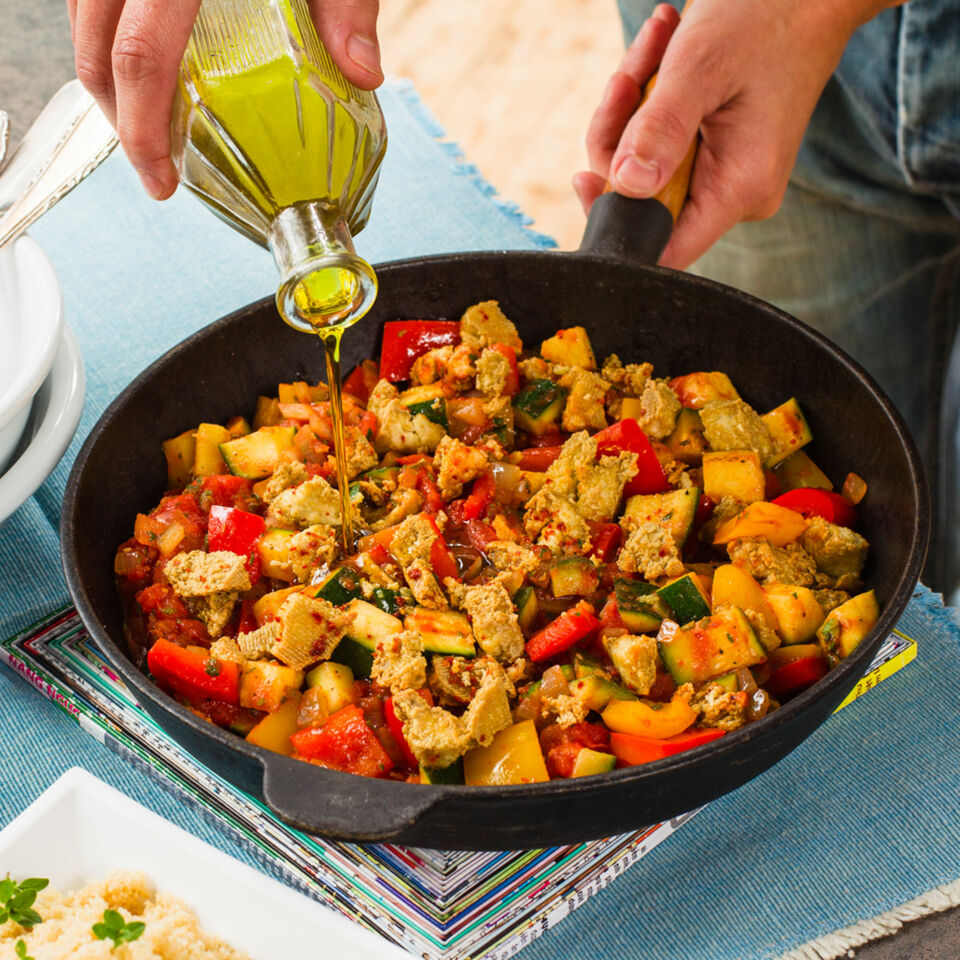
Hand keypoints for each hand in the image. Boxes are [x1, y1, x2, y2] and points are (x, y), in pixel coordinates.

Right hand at [68, 0, 382, 200]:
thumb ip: (345, 1)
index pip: (141, 54)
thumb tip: (362, 74)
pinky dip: (111, 34)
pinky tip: (149, 65)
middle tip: (155, 167)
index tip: (160, 180)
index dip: (142, 128)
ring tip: (151, 125)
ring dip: (108, 77)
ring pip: (83, 16)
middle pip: (93, 43)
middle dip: (116, 116)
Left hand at [573, 0, 889, 268]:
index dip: (616, 225)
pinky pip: (657, 143)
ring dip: (632, 104)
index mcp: (739, 188)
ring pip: (643, 165)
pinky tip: (661, 49)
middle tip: (631, 75)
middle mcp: (733, 194)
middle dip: (621, 136)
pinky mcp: (711, 154)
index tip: (586, 177)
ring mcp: (722, 175)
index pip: (664, 248)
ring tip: (656, 42)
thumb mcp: (701, 66)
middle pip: (643, 200)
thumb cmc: (763, 17)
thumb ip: (661, 128)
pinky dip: (647, 99)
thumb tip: (626, 186)